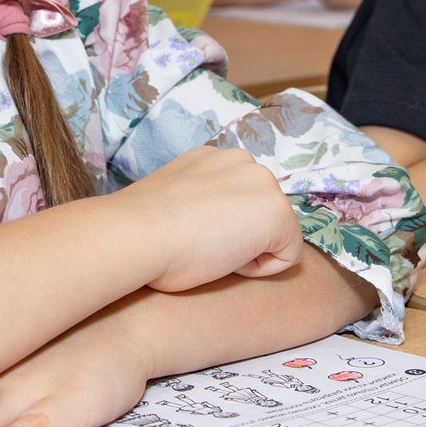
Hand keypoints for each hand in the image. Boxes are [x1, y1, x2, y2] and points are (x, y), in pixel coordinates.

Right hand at [119, 144, 303, 290]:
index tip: (189, 235)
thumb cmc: (142, 231)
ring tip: (212, 251)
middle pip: (258, 215)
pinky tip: (228, 261)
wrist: (138, 235)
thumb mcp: (172, 201)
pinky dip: (261, 268)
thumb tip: (202, 221)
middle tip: (201, 246)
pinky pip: (287, 254)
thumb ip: (196, 200)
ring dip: (249, 249)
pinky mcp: (279, 213)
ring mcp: (264, 184)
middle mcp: (243, 161)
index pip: (236, 199)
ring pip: (274, 233)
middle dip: (238, 235)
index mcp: (212, 158)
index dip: (216, 228)